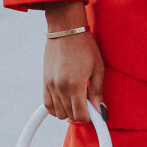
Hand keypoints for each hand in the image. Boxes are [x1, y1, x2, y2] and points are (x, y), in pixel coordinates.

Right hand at [41, 2, 105, 121]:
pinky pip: (48, 104)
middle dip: (80, 113)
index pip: (80, 115)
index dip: (89, 117)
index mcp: (75, 85)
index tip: (94, 111)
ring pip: (58, 113)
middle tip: (88, 102)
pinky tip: (65, 100)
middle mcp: (60, 87)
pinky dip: (56, 107)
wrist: (66, 29)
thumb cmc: (85, 46)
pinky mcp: (44, 81)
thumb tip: (102, 112)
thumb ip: (98, 92)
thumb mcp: (97, 68)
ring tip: (77, 99)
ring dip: (68, 111)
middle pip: (69, 115)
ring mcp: (50, 85)